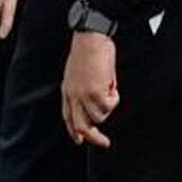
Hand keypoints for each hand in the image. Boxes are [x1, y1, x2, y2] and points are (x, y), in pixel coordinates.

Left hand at [61, 31, 118, 146]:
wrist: (90, 38)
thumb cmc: (88, 51)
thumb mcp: (78, 73)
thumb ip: (83, 89)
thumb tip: (96, 102)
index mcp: (67, 90)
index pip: (68, 116)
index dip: (73, 130)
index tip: (80, 140)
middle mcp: (73, 95)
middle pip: (81, 126)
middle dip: (93, 138)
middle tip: (105, 143)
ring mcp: (83, 96)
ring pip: (99, 116)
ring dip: (108, 105)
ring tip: (109, 86)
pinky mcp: (94, 93)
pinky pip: (109, 105)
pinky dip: (114, 96)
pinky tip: (111, 82)